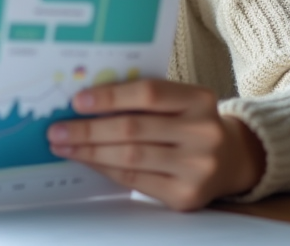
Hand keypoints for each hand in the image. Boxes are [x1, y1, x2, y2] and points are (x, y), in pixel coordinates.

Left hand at [46, 79, 265, 210]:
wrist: (232, 159)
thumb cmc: (190, 122)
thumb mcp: (178, 101)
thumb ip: (142, 98)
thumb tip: (84, 101)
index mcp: (199, 99)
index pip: (148, 94)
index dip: (109, 97)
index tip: (77, 100)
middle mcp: (204, 133)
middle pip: (133, 129)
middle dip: (88, 130)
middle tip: (57, 129)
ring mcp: (198, 168)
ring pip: (130, 158)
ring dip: (89, 152)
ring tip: (63, 145)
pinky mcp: (187, 196)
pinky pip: (135, 181)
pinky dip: (105, 169)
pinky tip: (87, 160)